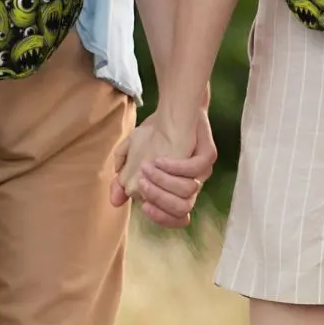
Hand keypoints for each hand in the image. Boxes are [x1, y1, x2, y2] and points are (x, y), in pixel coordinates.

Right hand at [110, 108, 215, 228]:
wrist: (175, 107)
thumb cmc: (155, 134)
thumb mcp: (133, 155)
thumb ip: (123, 178)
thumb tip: (115, 201)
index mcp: (177, 190)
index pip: (175, 217)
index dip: (160, 217)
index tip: (143, 206)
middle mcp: (192, 184)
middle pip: (182, 209)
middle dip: (159, 199)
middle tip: (141, 183)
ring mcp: (202, 171)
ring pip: (188, 191)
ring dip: (164, 182)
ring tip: (147, 167)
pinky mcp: (208, 155)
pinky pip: (195, 169)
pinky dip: (175, 167)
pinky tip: (159, 159)